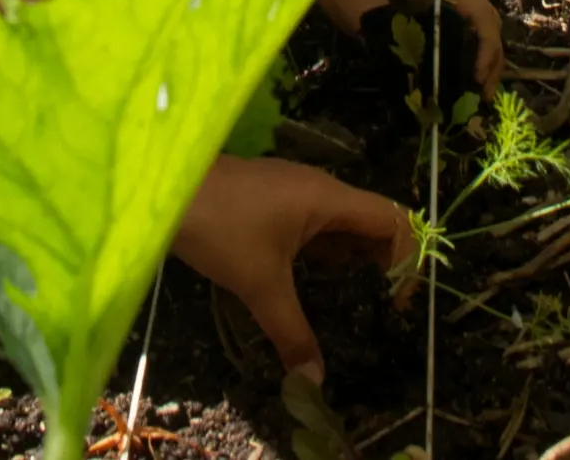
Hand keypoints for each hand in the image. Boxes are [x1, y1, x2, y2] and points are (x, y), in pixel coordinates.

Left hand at [172, 154, 409, 379]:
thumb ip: (292, 333)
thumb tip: (316, 381)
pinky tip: (314, 289)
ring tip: (353, 308)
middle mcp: (319, 190)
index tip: (394, 304)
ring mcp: (295, 193)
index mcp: (326, 198)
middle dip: (381, 266)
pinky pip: (316, 228)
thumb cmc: (220, 227)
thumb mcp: (259, 285)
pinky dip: (324, 257)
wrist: (164, 187)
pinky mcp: (275, 202)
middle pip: (370, 222)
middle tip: (379, 313)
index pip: (391, 219)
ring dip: (352, 263)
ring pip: (341, 227)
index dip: (405, 259)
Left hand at [319, 0, 504, 92]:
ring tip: (476, 90)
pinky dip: (465, 47)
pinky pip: (459, 21)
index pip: (482, 15)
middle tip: (483, 95)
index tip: (475, 80)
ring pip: (475, 22)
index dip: (486, 50)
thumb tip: (428, 84)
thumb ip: (402, 44)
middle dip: (490, 58)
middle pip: (485, 20)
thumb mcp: (373, 15)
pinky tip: (458, 71)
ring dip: (480, 55)